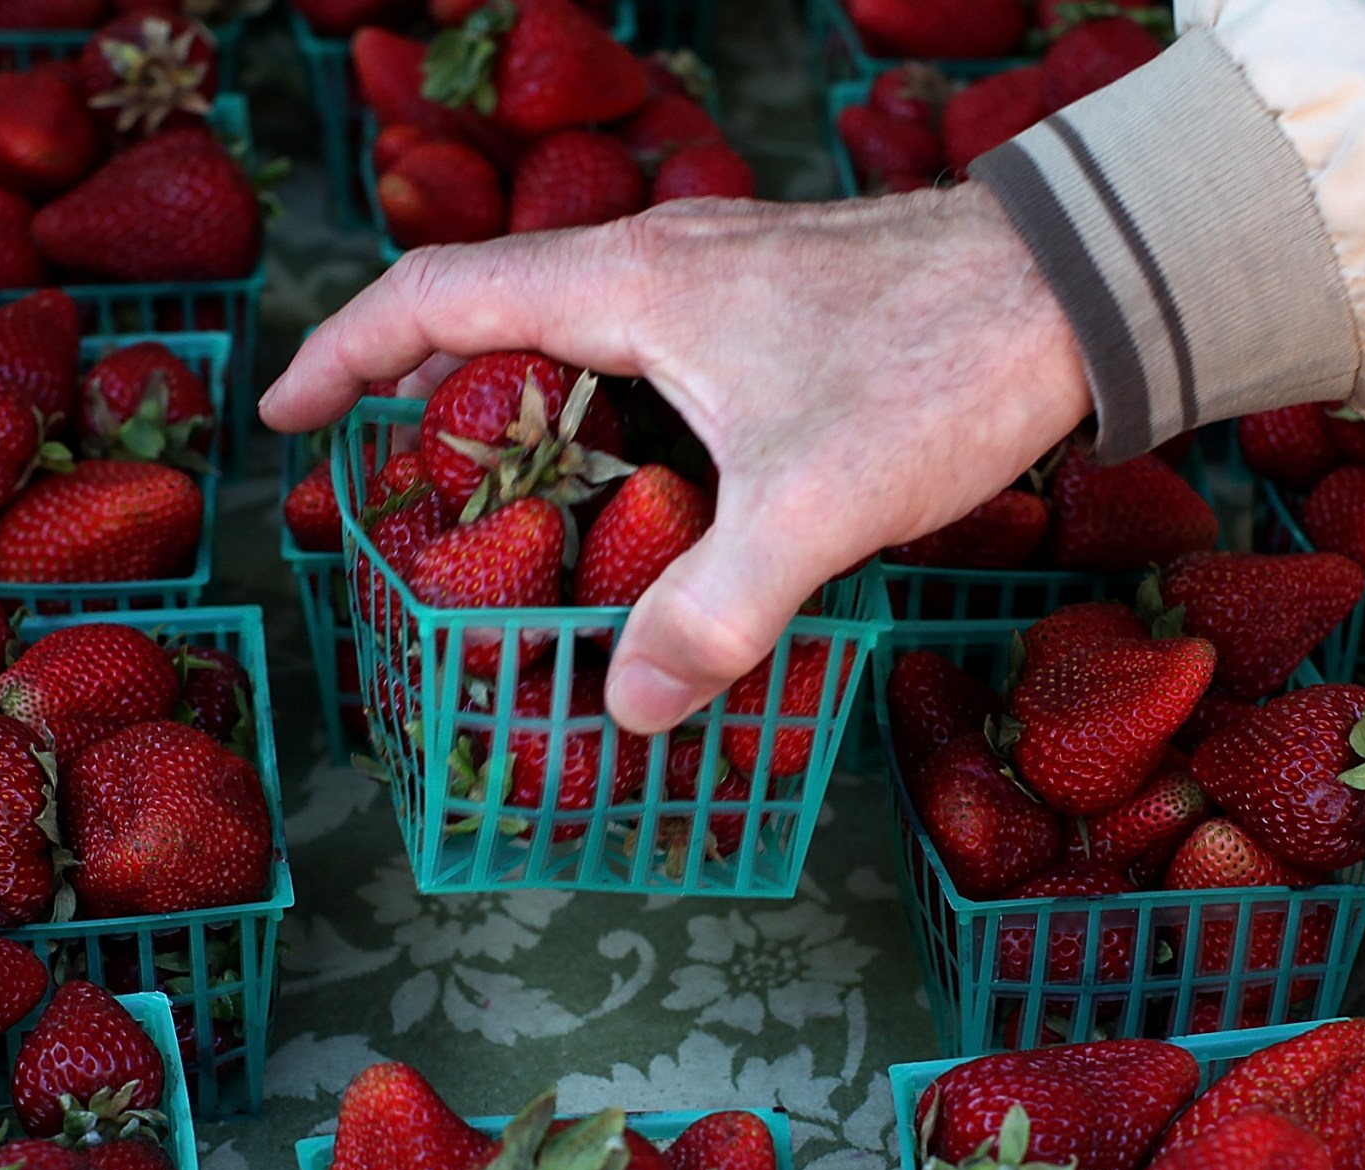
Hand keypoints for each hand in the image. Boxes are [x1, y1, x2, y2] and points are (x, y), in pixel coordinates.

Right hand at [258, 184, 1092, 732]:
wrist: (1079, 281)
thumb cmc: (942, 362)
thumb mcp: (818, 502)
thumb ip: (713, 609)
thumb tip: (622, 712)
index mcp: (631, 284)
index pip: (436, 297)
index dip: (344, 355)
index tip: (285, 419)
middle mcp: (658, 262)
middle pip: (491, 316)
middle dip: (424, 404)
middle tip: (397, 506)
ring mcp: (717, 276)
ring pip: (572, 336)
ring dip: (521, 413)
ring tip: (502, 519)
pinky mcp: (773, 303)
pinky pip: (644, 353)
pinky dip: (606, 419)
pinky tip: (642, 495)